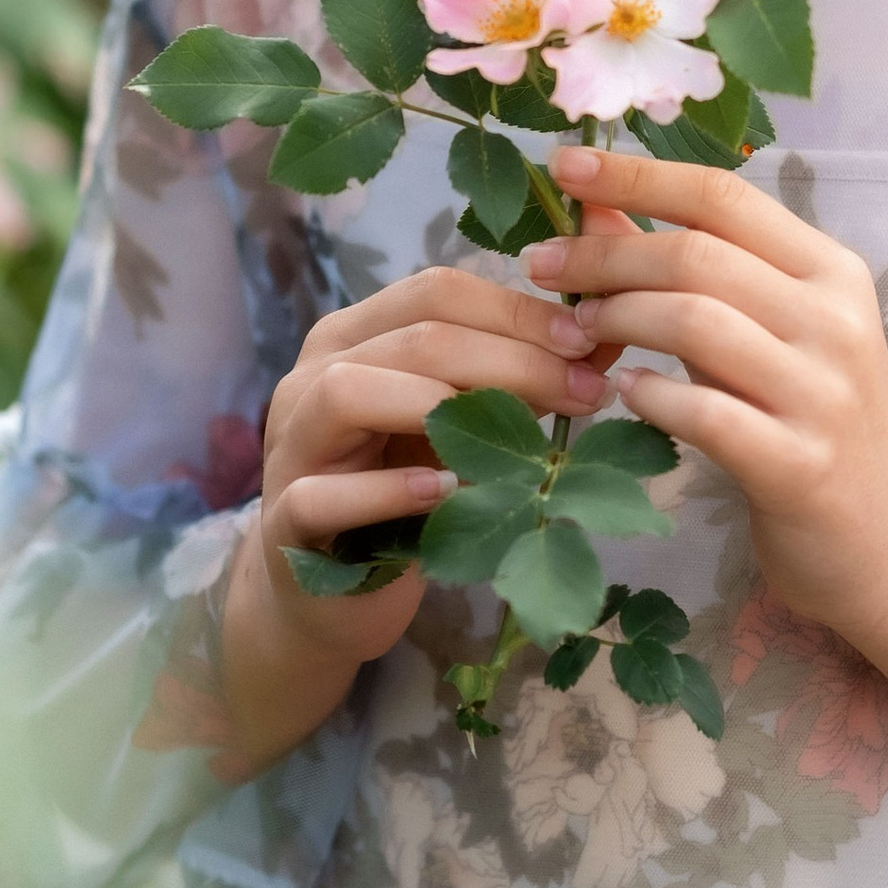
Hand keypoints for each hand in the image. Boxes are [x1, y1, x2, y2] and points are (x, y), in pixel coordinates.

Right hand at [221, 259, 614, 766]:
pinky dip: (386, 491)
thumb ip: (509, 381)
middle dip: (511, 359)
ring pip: (348, 391)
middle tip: (583, 393)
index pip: (435, 292)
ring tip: (520, 437)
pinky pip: (323, 495)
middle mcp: (311, 376)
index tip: (589, 341)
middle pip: (411, 337)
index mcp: (354, 337)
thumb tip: (601, 343)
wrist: (328, 595)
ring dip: (442, 405)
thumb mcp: (456, 429)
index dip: (517, 311)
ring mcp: (291, 446)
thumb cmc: (401, 497)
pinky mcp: (285, 521)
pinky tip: (444, 493)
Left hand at [523, 145, 887, 785]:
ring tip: (573, 331)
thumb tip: (594, 201)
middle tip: (541, 265)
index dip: (638, 173)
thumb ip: (686, 268)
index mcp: (829, 271)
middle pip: (699, 256)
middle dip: (605, 254)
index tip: (565, 162)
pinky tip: (620, 392)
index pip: (724, 196)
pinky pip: (707, 413)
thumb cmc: (812, 421)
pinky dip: (651, 395)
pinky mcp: (801, 466)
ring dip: (617, 318)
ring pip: (698, 322)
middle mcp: (834, 320)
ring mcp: (822, 394)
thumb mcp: (762, 331)